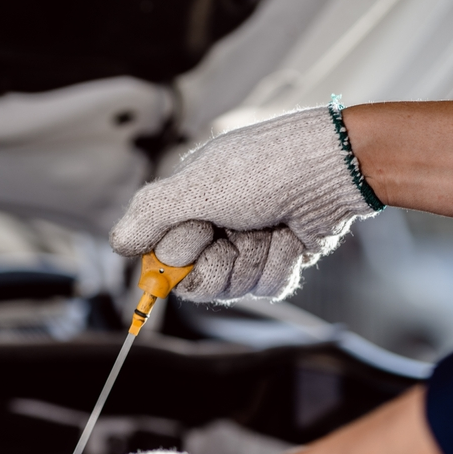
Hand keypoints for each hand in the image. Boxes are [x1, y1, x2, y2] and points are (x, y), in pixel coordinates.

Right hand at [110, 104, 382, 301]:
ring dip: (253, 258)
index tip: (196, 239)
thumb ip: (151, 214)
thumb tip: (118, 243)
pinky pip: (267, 287)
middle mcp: (216, 226)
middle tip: (233, 229)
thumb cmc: (266, 166)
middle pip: (196, 281)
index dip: (176, 258)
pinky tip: (289, 236)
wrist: (334, 168)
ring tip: (268, 227)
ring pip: (234, 287)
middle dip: (219, 260)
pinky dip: (280, 263)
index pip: (163, 257)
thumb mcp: (197, 185)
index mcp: (190, 205)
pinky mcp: (279, 260)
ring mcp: (248, 244)